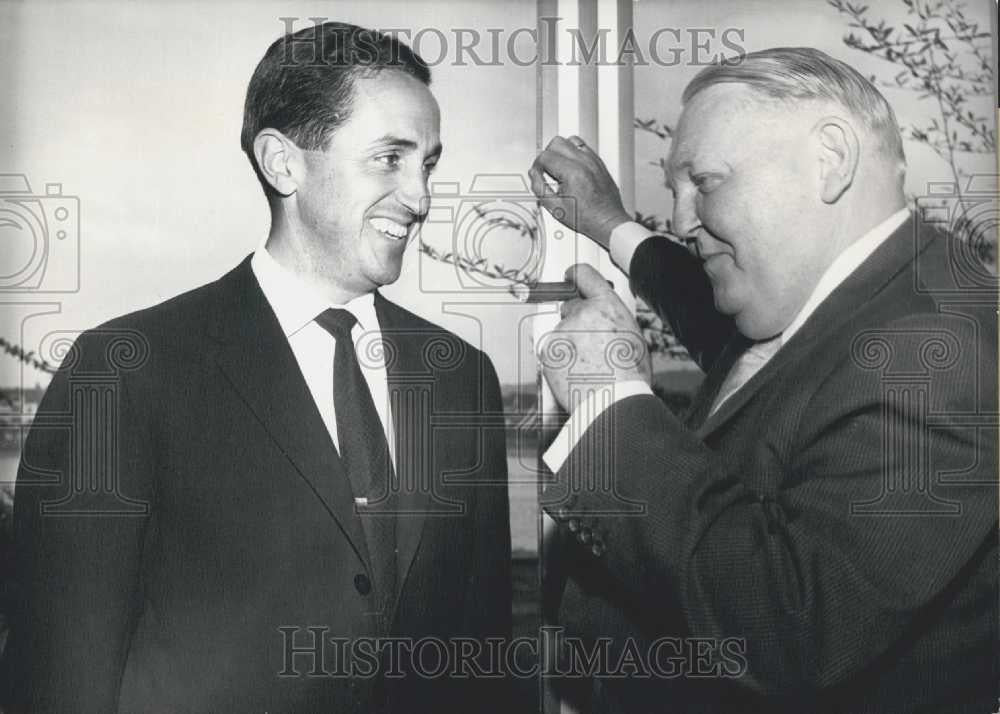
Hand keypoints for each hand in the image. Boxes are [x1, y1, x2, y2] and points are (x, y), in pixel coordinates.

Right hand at [528, 136, 630, 249]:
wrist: (607, 221)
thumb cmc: (586, 218)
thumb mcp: (556, 208)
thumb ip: (540, 188)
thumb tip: (534, 174)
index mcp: (572, 173)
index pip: (546, 156)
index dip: (537, 166)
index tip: (538, 174)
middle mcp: (584, 163)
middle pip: (557, 142)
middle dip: (548, 155)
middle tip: (547, 170)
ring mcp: (593, 161)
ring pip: (571, 140)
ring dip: (561, 151)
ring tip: (560, 167)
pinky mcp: (599, 162)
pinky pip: (584, 147)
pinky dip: (574, 152)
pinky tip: (572, 167)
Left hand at [539, 264, 651, 411]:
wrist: (614, 402)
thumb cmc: (629, 376)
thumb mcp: (634, 337)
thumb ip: (614, 320)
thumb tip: (607, 319)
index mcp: (606, 306)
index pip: (583, 275)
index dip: (576, 274)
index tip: (570, 275)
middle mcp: (581, 313)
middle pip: (571, 308)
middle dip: (577, 322)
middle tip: (590, 346)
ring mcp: (562, 332)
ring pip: (562, 333)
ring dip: (570, 345)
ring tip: (587, 366)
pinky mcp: (548, 351)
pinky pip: (552, 352)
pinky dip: (560, 361)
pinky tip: (576, 373)